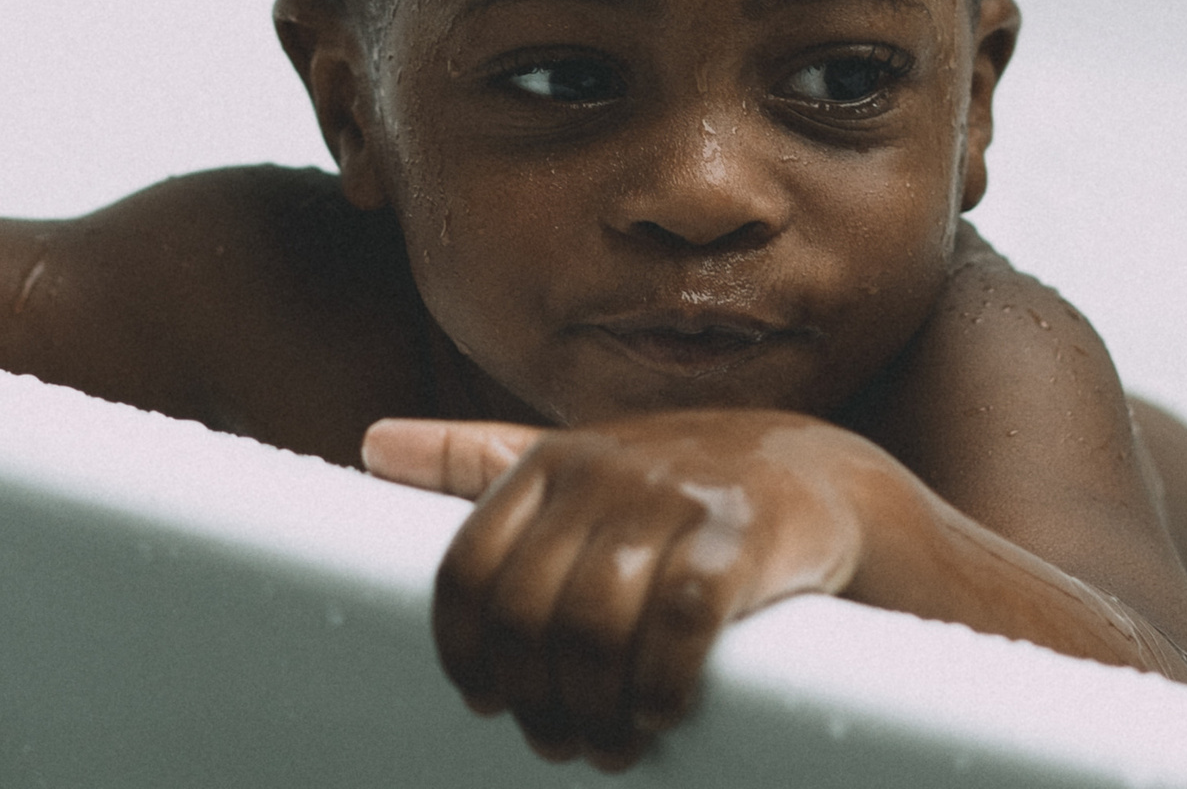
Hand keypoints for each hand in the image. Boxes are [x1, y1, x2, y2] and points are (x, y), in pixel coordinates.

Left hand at [366, 409, 893, 767]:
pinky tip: (661, 712)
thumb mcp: (572, 462)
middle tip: (558, 740)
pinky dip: (659, 688)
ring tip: (607, 742)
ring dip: (593, 711)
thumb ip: (473, 459)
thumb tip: (369, 444)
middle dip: (535, 701)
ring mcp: (673, 499)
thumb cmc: (674, 488)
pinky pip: (678, 628)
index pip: (467, 570)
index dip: (466, 655)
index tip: (489, 701)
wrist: (817, 479)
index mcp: (549, 460)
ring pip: (593, 630)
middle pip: (527, 616)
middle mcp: (603, 470)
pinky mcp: (739, 536)